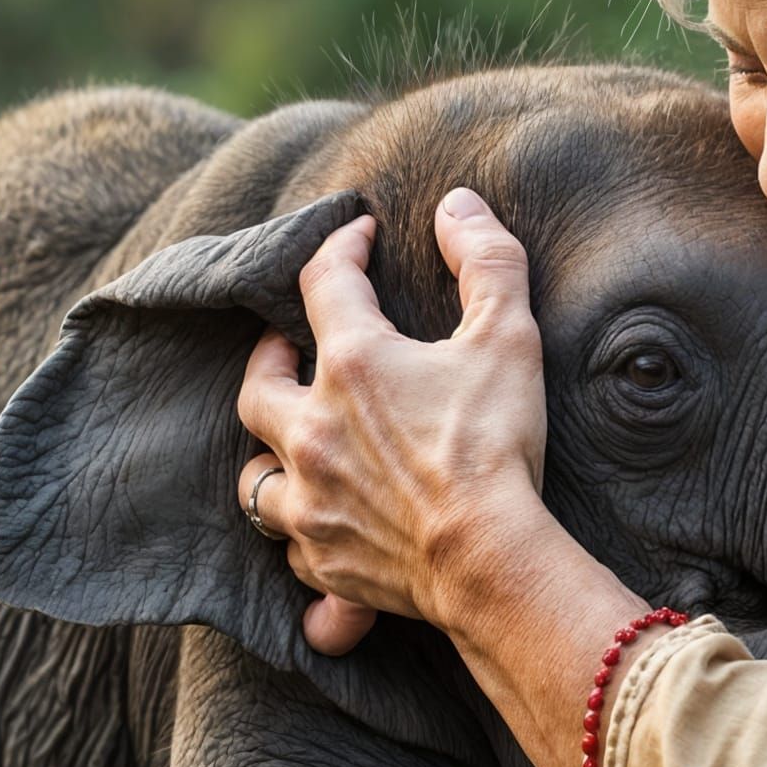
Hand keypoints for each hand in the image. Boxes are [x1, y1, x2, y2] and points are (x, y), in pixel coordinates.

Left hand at [236, 187, 548, 655]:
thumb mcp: (509, 336)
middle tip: (287, 347)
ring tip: (292, 445)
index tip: (361, 235)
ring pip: (257, 478)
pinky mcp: (324, 562)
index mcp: (352, 365)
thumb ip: (487, 260)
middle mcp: (311, 431)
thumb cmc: (497, 443)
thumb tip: (457, 204)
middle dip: (268, 359)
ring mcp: (310, 502)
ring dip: (269, 457)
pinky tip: (324, 540)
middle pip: (257, 386)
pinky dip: (307, 543)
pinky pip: (296, 556)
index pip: (325, 282)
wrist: (490, 558)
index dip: (342, 247)